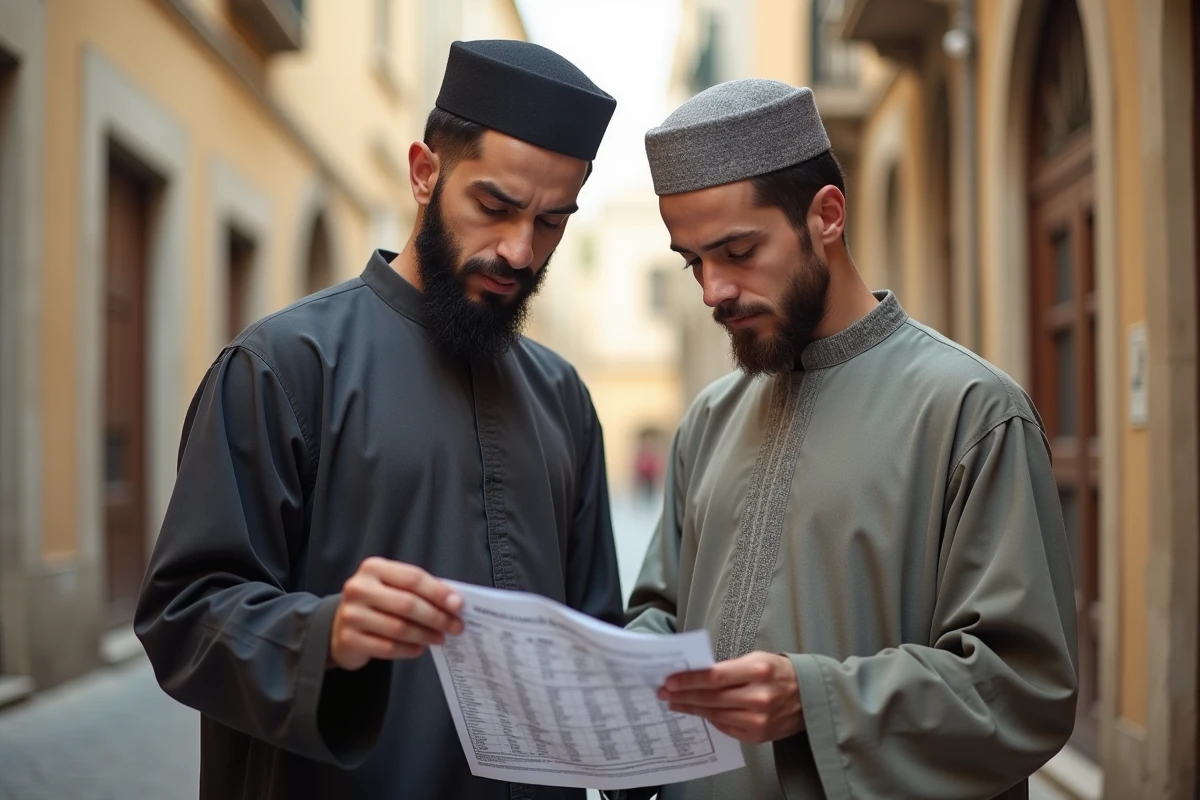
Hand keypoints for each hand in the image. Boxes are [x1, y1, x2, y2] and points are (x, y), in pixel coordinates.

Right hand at [329, 557, 463, 670]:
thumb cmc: (376, 602)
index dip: (438, 592)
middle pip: (408, 604)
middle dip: (437, 617)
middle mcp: (359, 588)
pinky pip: (387, 647)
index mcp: (373, 568)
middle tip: (456, 626)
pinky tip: (420, 648)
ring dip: (425, 635)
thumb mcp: (392, 586)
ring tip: (440, 638)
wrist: (340, 625)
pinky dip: (409, 649)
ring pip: (399, 628)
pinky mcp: (348, 639)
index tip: (459, 605)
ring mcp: (351, 615)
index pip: (413, 578)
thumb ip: (419, 589)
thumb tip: (454, 601)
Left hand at [658, 651, 803, 743]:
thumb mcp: (757, 659)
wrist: (809, 697)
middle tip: (664, 692)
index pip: (714, 677)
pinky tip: (698, 712)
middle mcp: (758, 697)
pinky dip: (710, 719)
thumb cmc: (779, 672)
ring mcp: (758, 720)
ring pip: (715, 714)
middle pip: (711, 698)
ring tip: (675, 702)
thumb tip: (696, 673)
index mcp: (758, 671)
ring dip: (691, 708)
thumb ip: (728, 667)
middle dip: (683, 695)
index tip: (669, 680)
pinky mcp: (757, 736)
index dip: (689, 680)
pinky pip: (725, 727)